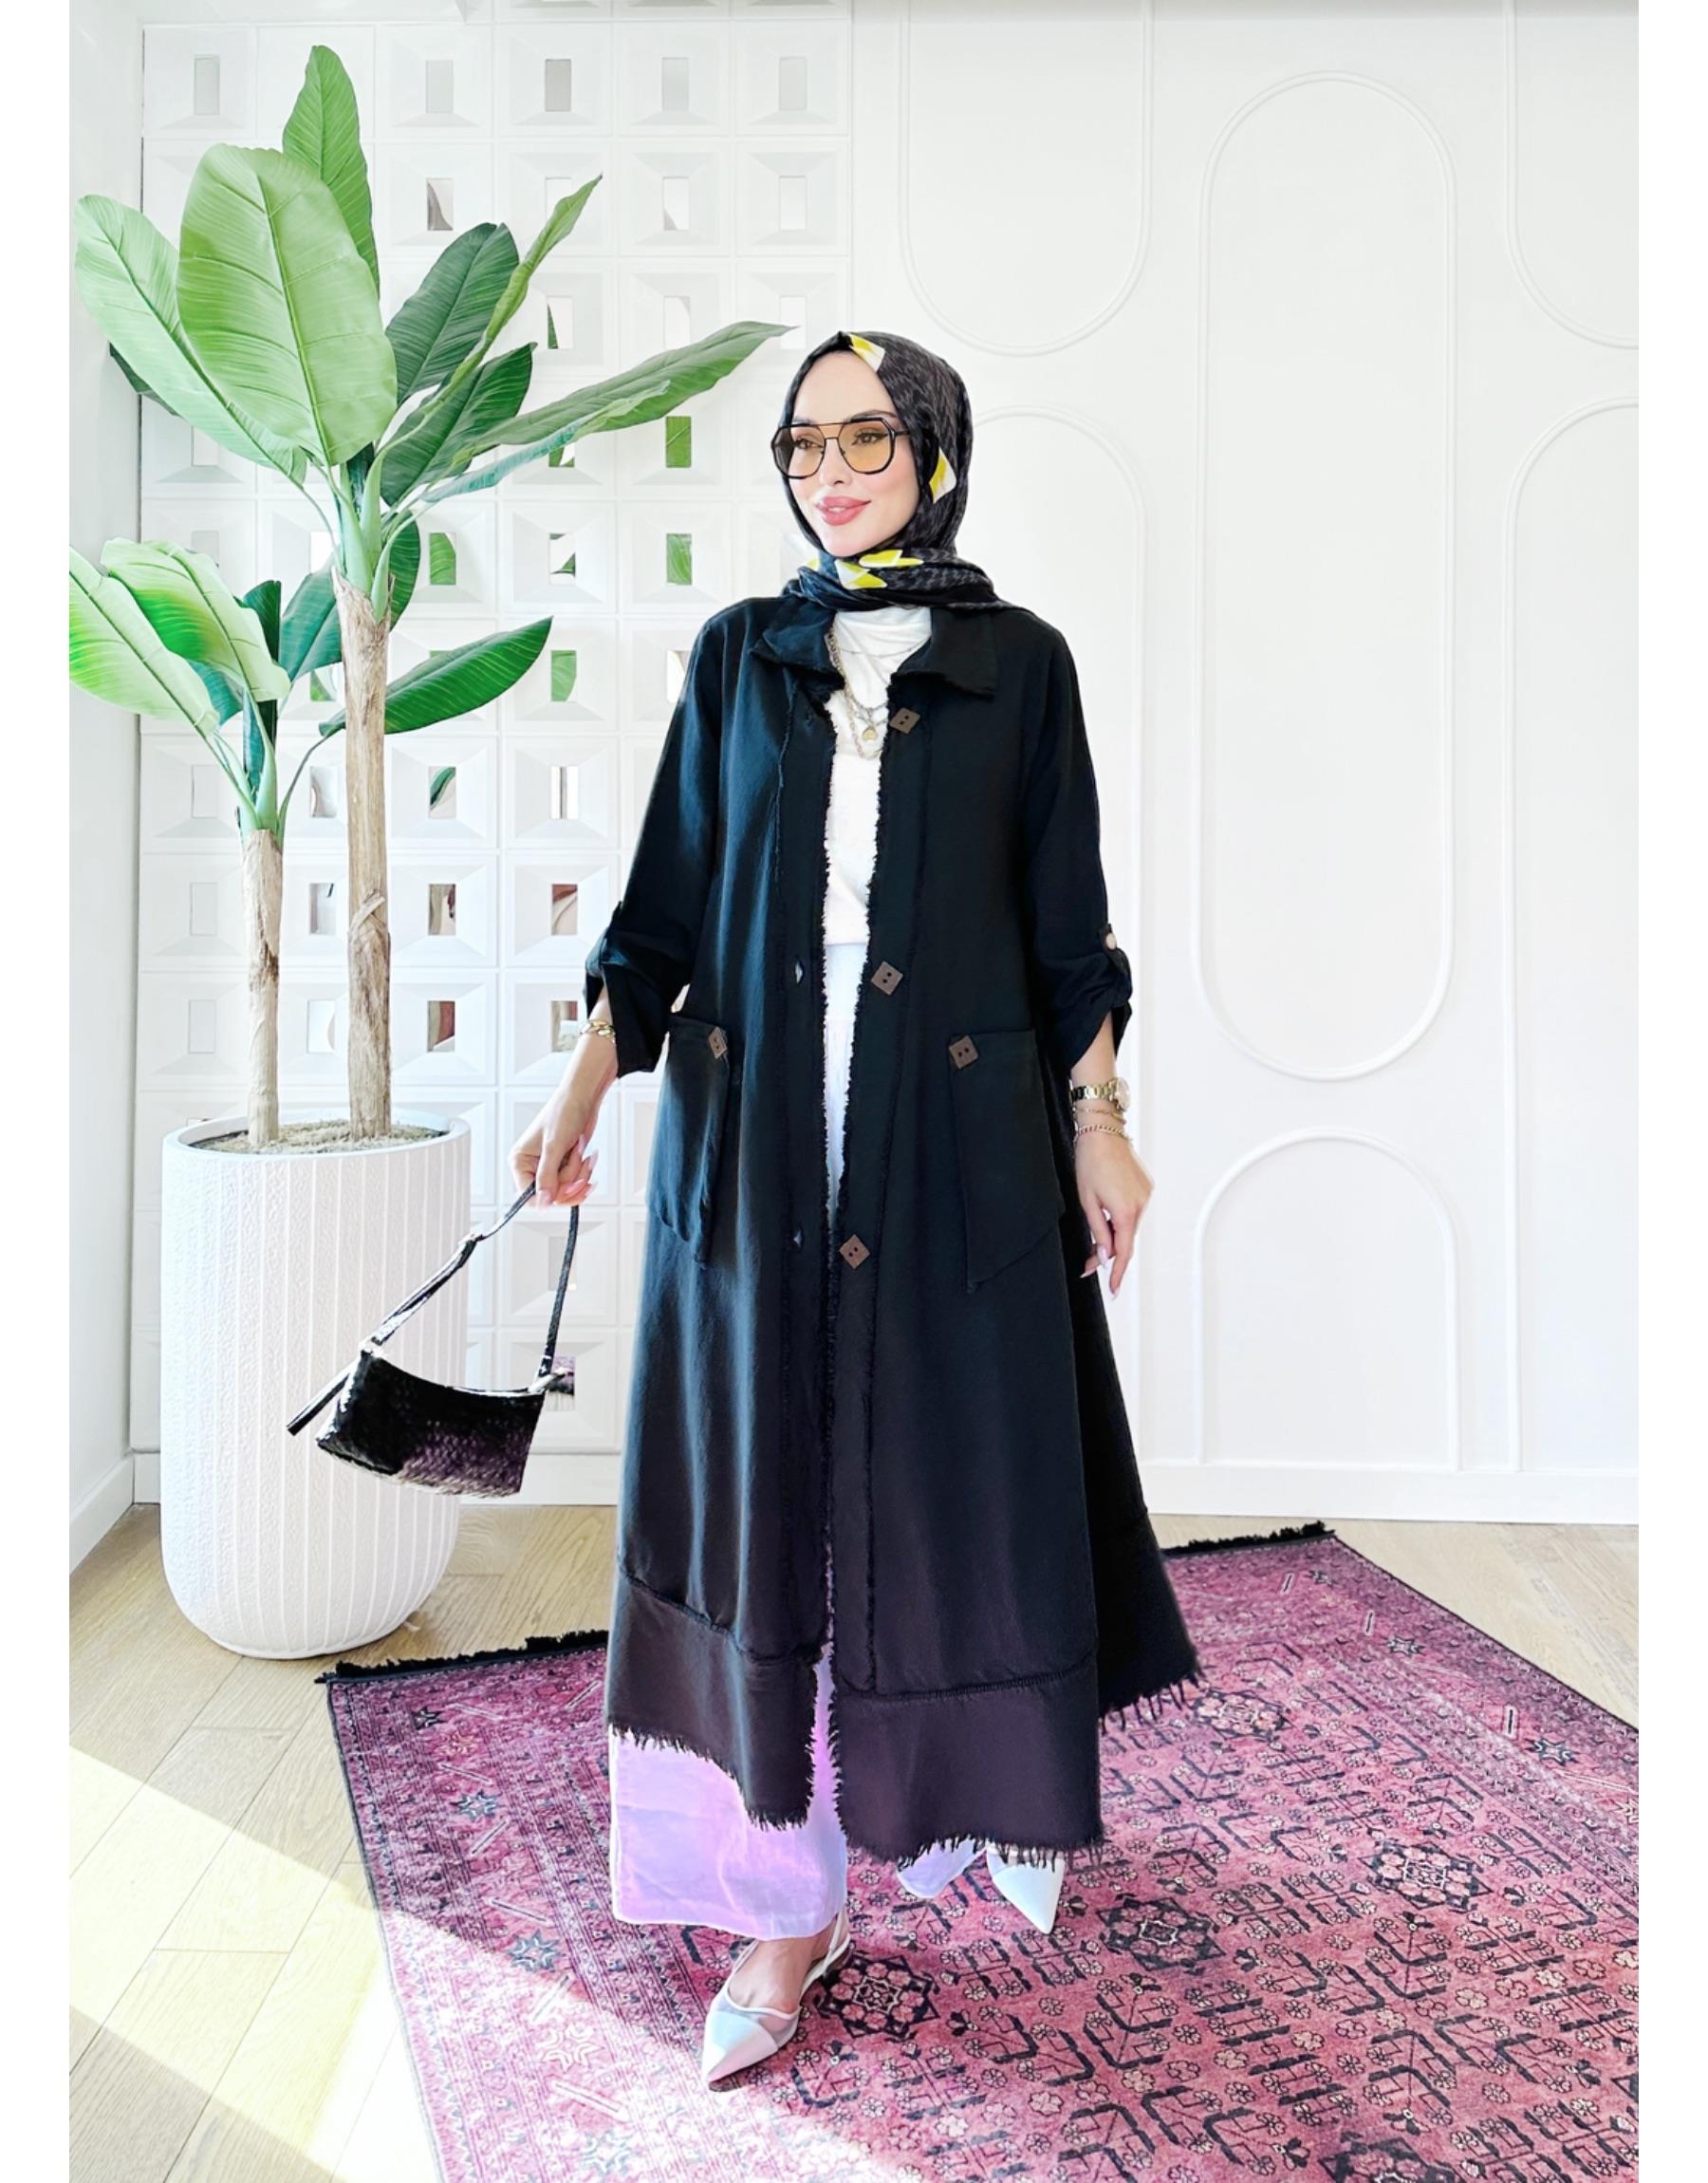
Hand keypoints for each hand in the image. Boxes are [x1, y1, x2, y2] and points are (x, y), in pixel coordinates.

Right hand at [510, 1088, 598, 1207]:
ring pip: (566, 1190)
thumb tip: (543, 1203)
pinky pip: (575, 1182)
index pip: (528, 1197)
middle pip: (551, 1195)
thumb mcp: (554, 1146)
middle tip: (579, 1161)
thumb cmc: (564, 1113)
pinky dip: (584, 1171)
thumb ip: (547, 1177)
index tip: (566, 1189)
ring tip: (580, 1152)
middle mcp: (531, 1167)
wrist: (583, 1100)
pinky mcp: (563, 1166)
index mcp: (520, 1162)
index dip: (549, 1197)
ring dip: (579, 1173)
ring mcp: (549, 1167)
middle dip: (570, 1180)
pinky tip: (586, 1157)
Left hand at [1075, 1126, 1152, 1296]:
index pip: (1123, 1252)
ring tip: (1095, 1230)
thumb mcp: (1087, 1201)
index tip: (1114, 1289)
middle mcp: (1140, 1205)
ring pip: (1129, 1226)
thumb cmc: (1090, 1162)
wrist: (1102, 1132)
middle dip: (1109, 1253)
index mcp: (1125, 1211)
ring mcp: (1145, 1195)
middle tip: (1090, 1262)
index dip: (1117, 1273)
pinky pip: (1133, 1211)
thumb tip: (1105, 1255)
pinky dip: (1121, 1218)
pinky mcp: (1145, 1187)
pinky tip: (1107, 1210)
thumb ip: (1098, 1231)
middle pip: (1125, 1240)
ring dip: (1114, 1233)